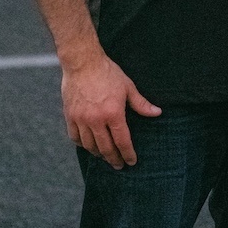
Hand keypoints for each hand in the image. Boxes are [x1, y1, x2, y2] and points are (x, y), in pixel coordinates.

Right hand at [61, 50, 160, 168]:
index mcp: (113, 113)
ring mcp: (81, 119)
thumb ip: (141, 104)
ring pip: (89, 145)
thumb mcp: (128, 87)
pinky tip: (88, 146)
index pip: (122, 141)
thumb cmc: (107, 73)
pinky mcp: (70, 116)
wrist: (82, 62)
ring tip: (105, 157)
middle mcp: (96, 120)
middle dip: (114, 159)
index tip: (131, 162)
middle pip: (106, 148)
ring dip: (98, 154)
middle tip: (119, 165)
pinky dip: (82, 144)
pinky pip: (75, 137)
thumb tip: (157, 113)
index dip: (127, 154)